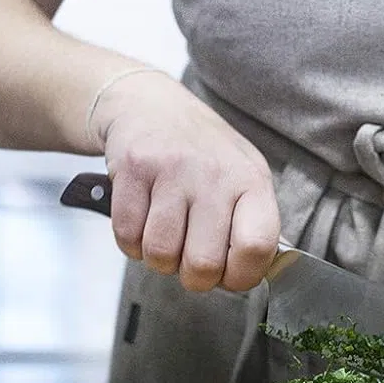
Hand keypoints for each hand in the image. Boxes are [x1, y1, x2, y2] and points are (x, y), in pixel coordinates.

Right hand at [93, 72, 279, 293]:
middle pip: (202, 264)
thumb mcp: (243, 176)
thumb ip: (252, 224)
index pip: (257, 246)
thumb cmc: (203, 152)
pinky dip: (131, 241)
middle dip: (192, 276)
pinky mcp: (133, 169)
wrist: (151, 106)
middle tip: (190, 258)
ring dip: (158, 258)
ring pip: (160, 254)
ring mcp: (172, 170)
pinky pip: (126, 237)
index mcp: (251, 180)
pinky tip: (143, 219)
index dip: (241, 276)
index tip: (230, 275)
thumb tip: (253, 273)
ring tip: (166, 233)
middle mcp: (215, 174)